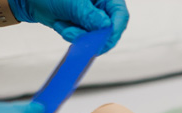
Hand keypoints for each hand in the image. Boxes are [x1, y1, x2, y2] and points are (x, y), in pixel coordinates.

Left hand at [9, 0, 127, 51]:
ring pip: (94, 38)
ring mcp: (92, 18)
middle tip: (74, 33)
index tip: (104, 39)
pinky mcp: (82, 28)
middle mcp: (101, 6)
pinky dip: (71, 36)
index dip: (115, 29)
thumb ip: (89, 15)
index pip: (120, 14)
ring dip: (77, 35)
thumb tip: (106, 27)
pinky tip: (61, 24)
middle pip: (110, 30)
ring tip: (64, 24)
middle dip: (91, 36)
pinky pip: (82, 40)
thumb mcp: (72, 2)